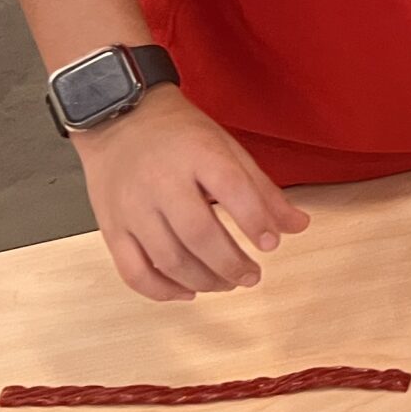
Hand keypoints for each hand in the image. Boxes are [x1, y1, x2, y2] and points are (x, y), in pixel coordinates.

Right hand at [69, 86, 309, 301]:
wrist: (117, 119)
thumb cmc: (178, 135)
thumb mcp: (226, 147)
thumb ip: (262, 189)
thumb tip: (297, 226)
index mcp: (198, 154)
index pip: (232, 189)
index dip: (255, 220)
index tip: (271, 244)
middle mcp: (162, 182)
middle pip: (198, 234)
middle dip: (231, 264)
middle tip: (253, 276)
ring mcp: (133, 208)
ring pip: (169, 259)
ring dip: (204, 281)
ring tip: (228, 283)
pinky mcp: (112, 228)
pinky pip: (134, 271)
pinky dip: (162, 290)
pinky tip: (188, 291)